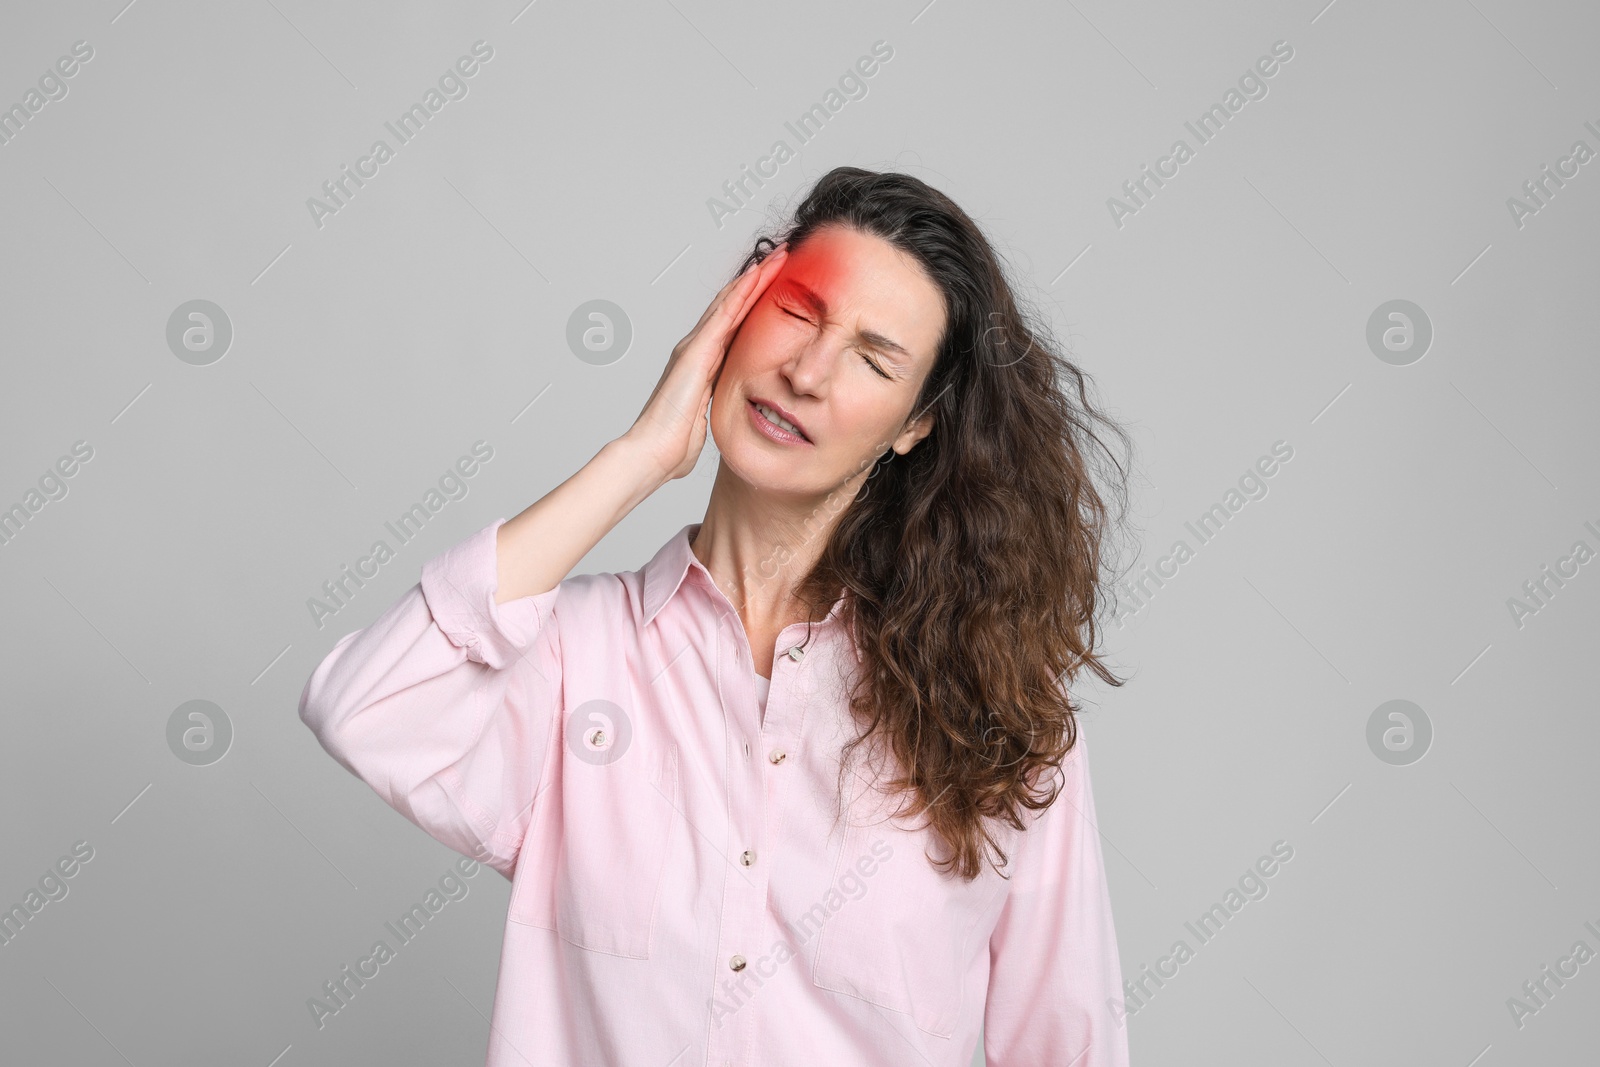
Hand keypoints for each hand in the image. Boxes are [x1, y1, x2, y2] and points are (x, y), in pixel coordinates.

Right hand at [623, 244, 788, 481]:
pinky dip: (743, 292)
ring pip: (729, 302)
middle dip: (756, 281)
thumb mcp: (705, 422)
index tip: (776, 286)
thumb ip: (715, 411)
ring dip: (754, 277)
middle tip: (780, 258)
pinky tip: (759, 276)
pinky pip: (724, 314)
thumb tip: (725, 418)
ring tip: (777, 257)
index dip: (754, 303)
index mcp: (702, 365)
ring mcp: (695, 347)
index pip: (733, 326)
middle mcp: (696, 349)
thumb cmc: (673, 445)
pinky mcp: (697, 351)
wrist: (653, 453)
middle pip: (731, 306)